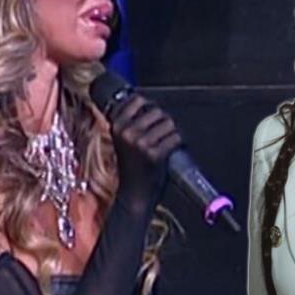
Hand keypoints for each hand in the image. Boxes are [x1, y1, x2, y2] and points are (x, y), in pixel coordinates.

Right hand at [110, 94, 181, 210]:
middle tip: (161, 135)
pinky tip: (172, 150)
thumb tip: (144, 100)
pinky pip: (176, 137)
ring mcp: (140, 143)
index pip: (138, 99)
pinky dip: (179, 142)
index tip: (151, 119)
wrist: (133, 194)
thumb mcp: (122, 139)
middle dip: (164, 121)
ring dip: (172, 132)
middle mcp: (126, 132)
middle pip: (157, 111)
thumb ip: (128, 120)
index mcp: (116, 125)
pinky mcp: (154, 154)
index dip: (150, 107)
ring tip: (166, 142)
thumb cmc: (131, 166)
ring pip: (169, 123)